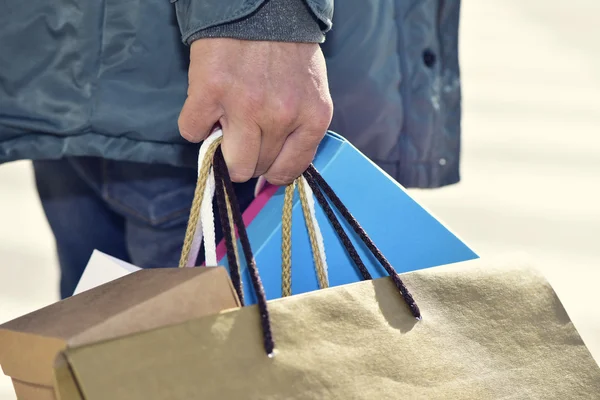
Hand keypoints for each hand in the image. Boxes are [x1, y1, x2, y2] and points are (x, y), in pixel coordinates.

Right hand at [178, 38, 332, 184]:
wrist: (260, 8)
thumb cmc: (288, 52)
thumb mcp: (311, 92)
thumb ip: (300, 130)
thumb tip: (274, 171)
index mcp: (312, 117)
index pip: (288, 170)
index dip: (272, 172)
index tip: (263, 164)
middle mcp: (280, 116)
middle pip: (255, 168)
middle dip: (248, 157)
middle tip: (244, 135)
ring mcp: (244, 106)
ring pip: (229, 163)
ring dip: (222, 149)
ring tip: (224, 125)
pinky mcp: (209, 93)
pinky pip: (193, 132)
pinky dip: (195, 124)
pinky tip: (207, 106)